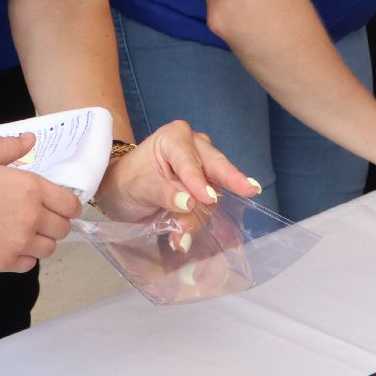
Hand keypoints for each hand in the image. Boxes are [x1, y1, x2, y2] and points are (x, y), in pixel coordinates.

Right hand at [0, 133, 80, 272]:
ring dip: (41, 241)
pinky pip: (29, 264)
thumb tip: (31, 140)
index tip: (58, 206)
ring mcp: (20, 242)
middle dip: (55, 223)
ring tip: (24, 233)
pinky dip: (25, 257)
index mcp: (31, 188)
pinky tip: (11, 245)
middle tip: (38, 219)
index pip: (71, 204)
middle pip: (63, 229)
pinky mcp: (6, 262)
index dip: (68, 205)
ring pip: (49, 249)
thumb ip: (10, 148)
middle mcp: (32, 217)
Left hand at [92, 120, 260, 224]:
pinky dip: (198, 222)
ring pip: (213, 191)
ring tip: (181, 238)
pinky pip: (209, 205)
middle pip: (215, 167)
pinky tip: (185, 237)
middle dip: (230, 182)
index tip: (207, 198)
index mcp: (176, 137)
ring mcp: (203, 167)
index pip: (189, 161)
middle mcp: (195, 147)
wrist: (123, 190)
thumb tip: (190, 202)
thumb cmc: (130, 180)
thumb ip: (166, 193)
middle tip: (251, 189)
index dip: (198, 181)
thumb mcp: (142, 185)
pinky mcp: (206, 187)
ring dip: (200, 216)